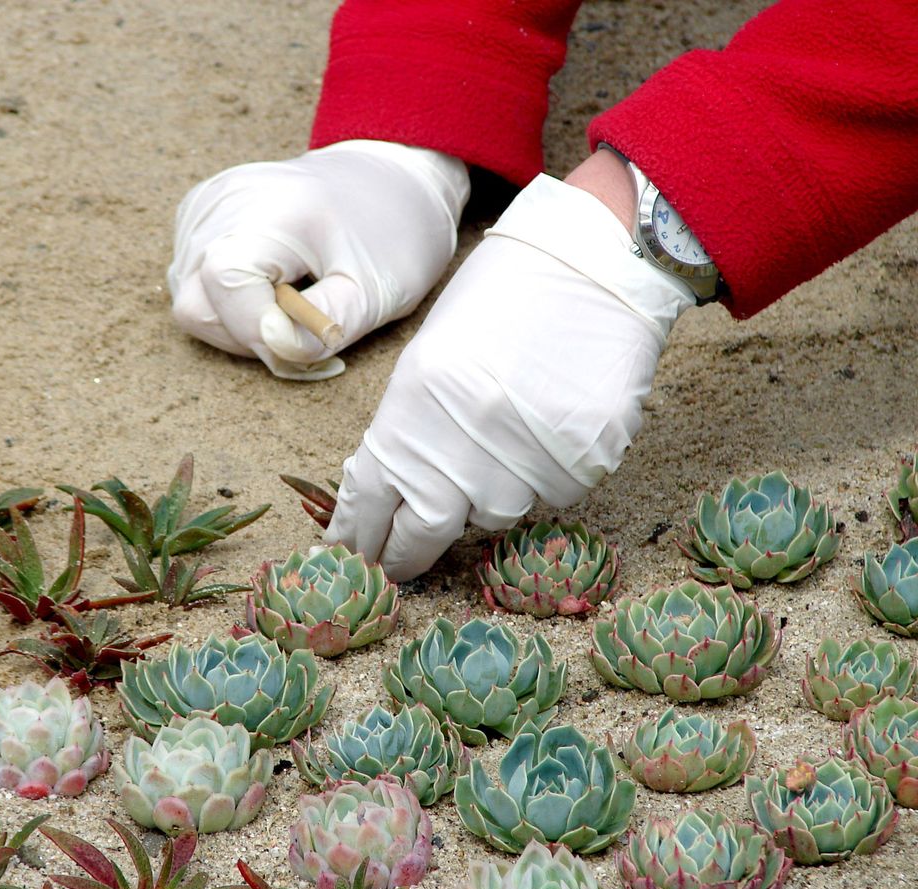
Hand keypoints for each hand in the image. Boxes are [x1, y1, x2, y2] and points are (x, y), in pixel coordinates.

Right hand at [167, 140, 469, 379]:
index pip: (224, 285)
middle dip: (248, 334)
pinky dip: (230, 301)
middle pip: (196, 303)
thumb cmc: (390, 237)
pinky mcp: (198, 213)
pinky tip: (274, 282)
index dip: (256, 331)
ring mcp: (205, 204)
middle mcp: (224, 200)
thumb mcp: (376, 291)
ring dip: (240, 321)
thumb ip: (323, 327)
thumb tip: (275, 349)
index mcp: (272, 208)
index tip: (304, 342)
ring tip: (293, 301)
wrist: (388, 181)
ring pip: (191, 299)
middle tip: (303, 324)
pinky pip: (193, 281)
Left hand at [324, 166, 695, 579]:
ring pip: (494, 513)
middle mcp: (463, 448)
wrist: (590, 265)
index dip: (359, 538)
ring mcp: (525, 463)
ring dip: (487, 492)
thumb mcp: (429, 361)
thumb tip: (393, 497)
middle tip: (399, 568)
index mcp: (411, 411)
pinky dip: (542, 473)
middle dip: (407, 555)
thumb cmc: (501, 302)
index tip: (352, 559)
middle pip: (425, 535)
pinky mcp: (581, 469)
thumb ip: (408, 431)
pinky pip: (551, 494)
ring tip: (502, 435)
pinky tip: (548, 424)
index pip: (370, 501)